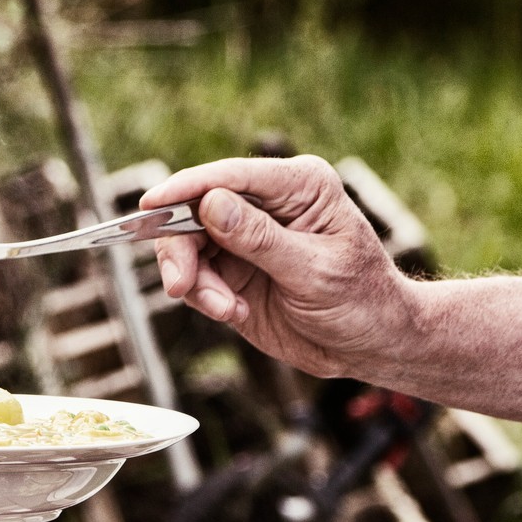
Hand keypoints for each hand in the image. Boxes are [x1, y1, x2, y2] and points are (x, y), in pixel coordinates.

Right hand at [140, 157, 416, 377]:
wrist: (371, 344)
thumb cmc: (361, 301)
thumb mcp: (313, 271)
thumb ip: (260, 239)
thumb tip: (211, 204)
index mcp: (298, 186)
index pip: (230, 177)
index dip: (186, 188)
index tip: (150, 206)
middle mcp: (268, 204)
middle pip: (196, 209)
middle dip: (183, 249)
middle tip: (182, 287)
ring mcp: (247, 236)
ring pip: (188, 244)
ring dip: (195, 281)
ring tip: (224, 309)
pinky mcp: (233, 268)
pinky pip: (196, 276)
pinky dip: (204, 297)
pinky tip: (232, 312)